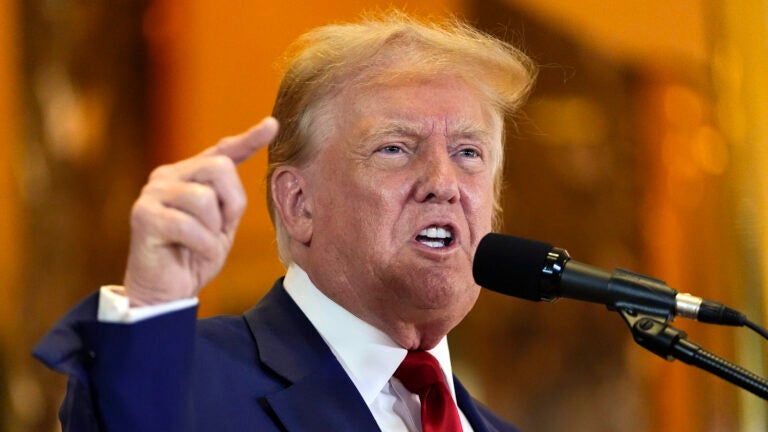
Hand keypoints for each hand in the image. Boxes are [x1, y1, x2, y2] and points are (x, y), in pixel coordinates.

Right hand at [123, 117, 278, 305]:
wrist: (165, 292)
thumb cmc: (194, 257)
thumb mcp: (222, 224)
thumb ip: (229, 197)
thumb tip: (237, 166)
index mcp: (189, 175)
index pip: (222, 151)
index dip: (248, 138)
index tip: (272, 125)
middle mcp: (168, 176)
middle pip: (220, 167)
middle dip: (232, 203)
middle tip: (221, 230)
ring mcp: (153, 194)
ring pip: (204, 198)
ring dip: (213, 229)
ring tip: (201, 244)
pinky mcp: (143, 216)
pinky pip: (189, 225)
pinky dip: (202, 245)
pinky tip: (194, 254)